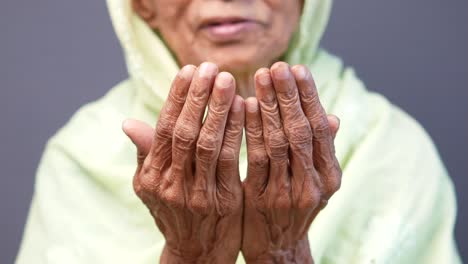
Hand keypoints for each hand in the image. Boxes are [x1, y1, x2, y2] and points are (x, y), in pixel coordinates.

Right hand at [123, 63, 244, 263]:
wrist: (195, 253)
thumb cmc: (173, 214)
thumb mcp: (150, 188)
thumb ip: (145, 154)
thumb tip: (127, 122)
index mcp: (151, 177)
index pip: (163, 129)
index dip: (176, 98)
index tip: (188, 70)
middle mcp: (170, 185)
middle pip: (185, 132)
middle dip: (198, 97)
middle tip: (211, 67)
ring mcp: (197, 194)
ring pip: (208, 144)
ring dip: (219, 109)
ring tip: (229, 80)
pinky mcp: (224, 201)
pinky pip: (231, 161)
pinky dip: (237, 133)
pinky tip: (245, 110)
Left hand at [242, 62, 340, 262]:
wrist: (279, 249)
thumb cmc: (294, 208)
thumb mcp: (314, 182)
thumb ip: (320, 150)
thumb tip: (332, 116)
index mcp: (330, 176)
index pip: (319, 128)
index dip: (310, 97)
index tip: (298, 68)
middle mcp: (314, 184)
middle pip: (301, 131)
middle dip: (289, 95)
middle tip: (278, 65)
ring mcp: (288, 194)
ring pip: (279, 142)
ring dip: (270, 107)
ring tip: (260, 78)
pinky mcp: (262, 201)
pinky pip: (256, 160)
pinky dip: (251, 131)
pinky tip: (244, 108)